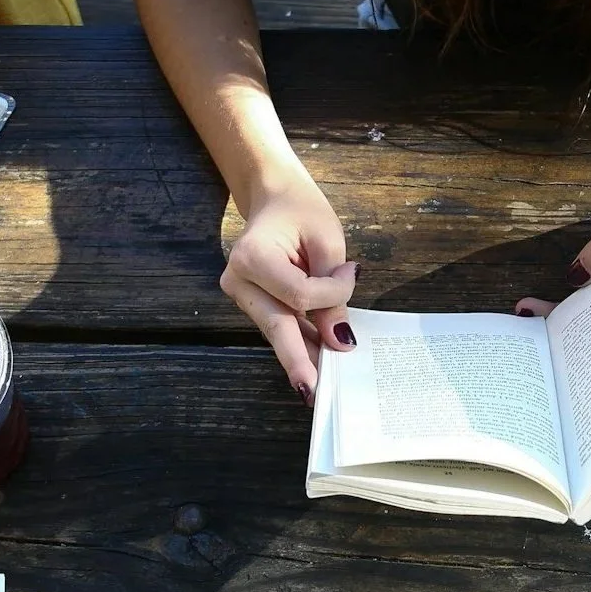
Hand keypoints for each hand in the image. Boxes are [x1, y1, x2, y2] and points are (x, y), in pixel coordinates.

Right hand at [222, 176, 359, 401]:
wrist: (274, 198)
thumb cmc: (301, 211)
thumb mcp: (327, 241)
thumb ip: (333, 289)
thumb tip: (338, 340)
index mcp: (252, 257)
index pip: (298, 294)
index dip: (332, 294)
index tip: (352, 272)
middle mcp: (238, 281)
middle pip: (277, 326)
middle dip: (300, 359)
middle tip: (317, 393)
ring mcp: (240, 295)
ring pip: (278, 332)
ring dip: (305, 354)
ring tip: (327, 385)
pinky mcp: (251, 303)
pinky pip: (280, 326)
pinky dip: (301, 340)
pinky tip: (319, 361)